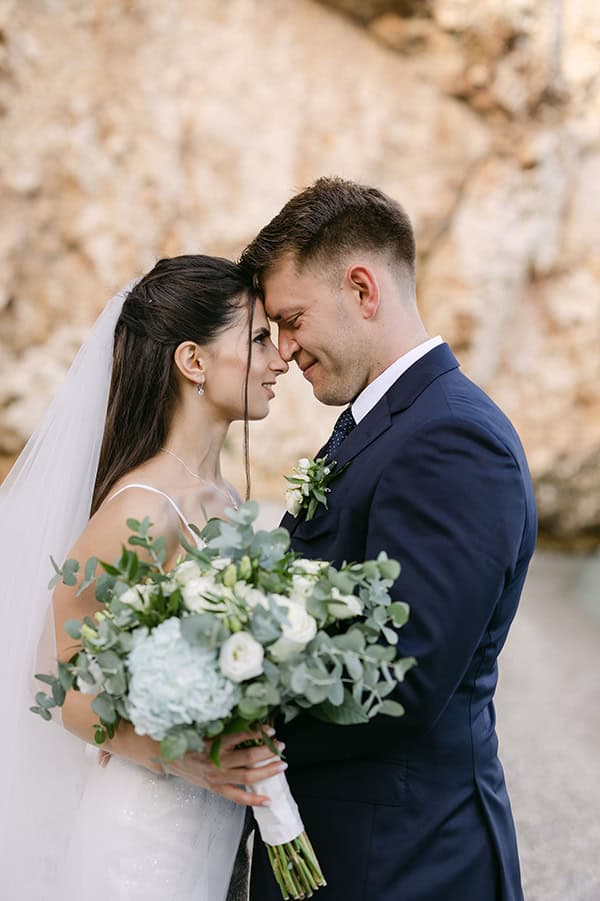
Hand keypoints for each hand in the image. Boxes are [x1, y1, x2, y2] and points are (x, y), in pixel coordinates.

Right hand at [165, 729, 286, 806]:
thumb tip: (248, 720)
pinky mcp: (216, 788)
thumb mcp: (205, 729)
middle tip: (281, 746)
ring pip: (247, 776)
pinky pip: (238, 797)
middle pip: (249, 757)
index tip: (270, 730)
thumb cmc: (189, 740)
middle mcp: (217, 761)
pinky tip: (268, 800)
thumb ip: (224, 727)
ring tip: (281, 765)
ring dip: (267, 771)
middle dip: (268, 751)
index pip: (241, 736)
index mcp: (214, 743)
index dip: (258, 733)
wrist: (169, 758)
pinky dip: (253, 799)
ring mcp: (217, 777)